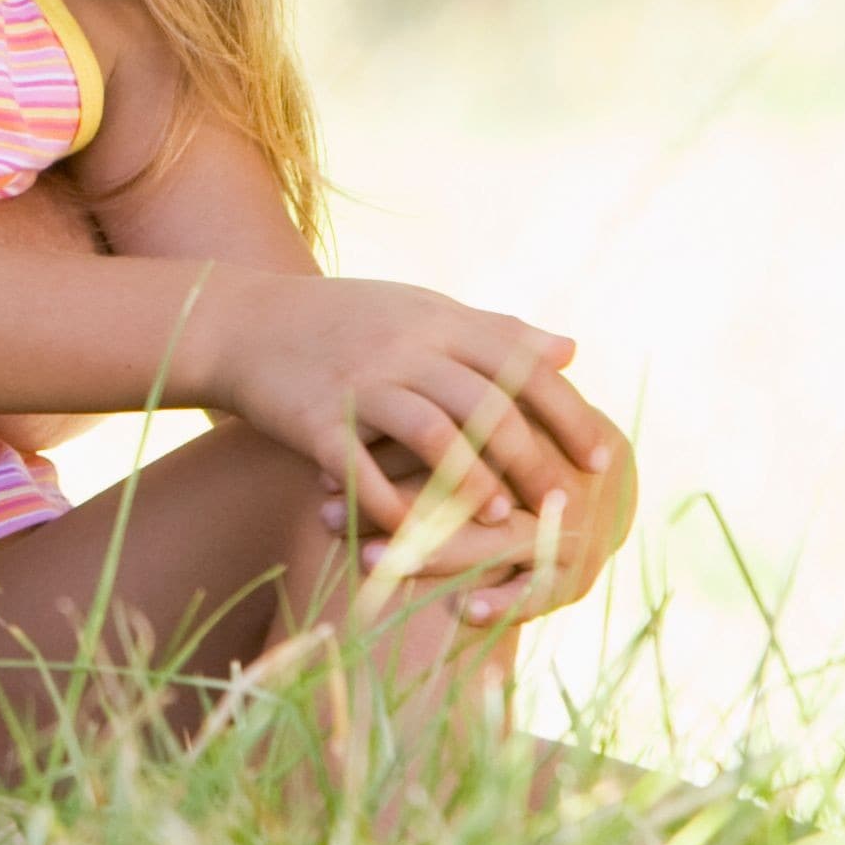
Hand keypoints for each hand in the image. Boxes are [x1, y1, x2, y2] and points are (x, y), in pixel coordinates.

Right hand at [202, 269, 615, 543]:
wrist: (241, 322)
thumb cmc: (341, 321)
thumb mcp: (420, 310)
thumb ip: (494, 330)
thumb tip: (571, 349)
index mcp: (437, 319)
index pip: (522, 366)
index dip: (569, 413)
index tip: (602, 459)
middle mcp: (404, 346)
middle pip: (489, 405)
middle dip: (533, 460)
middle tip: (563, 506)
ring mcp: (359, 382)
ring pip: (434, 436)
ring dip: (473, 484)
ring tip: (501, 519)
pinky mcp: (315, 419)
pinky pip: (362, 470)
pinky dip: (393, 506)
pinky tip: (416, 535)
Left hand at [348, 401, 638, 630]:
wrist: (604, 482)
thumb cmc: (523, 444)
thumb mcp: (495, 418)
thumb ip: (435, 415)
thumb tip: (343, 417)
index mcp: (521, 431)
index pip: (450, 441)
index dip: (384, 457)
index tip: (323, 475)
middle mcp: (543, 479)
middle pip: (463, 491)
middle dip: (391, 506)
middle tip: (327, 518)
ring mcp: (566, 529)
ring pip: (494, 541)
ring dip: (433, 552)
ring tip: (367, 558)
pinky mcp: (574, 576)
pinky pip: (540, 591)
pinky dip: (508, 601)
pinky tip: (468, 610)